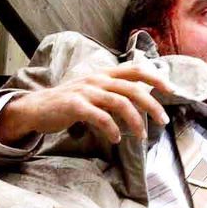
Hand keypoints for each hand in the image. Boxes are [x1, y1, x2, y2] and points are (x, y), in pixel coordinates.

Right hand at [0, 65, 171, 145]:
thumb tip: (139, 97)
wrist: (36, 109)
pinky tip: (116, 139)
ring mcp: (85, 91)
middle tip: (163, 121)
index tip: (170, 89)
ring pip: (120, 103)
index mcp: (103, 74)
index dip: (154, 77)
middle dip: (152, 105)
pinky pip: (100, 117)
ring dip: (135, 121)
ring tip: (141, 136)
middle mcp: (96, 79)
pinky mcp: (75, 105)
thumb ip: (112, 91)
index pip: (134, 69)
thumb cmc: (68, 103)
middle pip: (132, 88)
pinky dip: (112, 129)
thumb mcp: (92, 91)